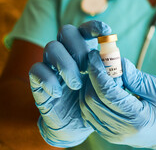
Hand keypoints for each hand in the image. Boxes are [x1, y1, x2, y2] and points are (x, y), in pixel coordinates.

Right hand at [29, 21, 110, 146]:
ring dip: (66, 65)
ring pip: (51, 47)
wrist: (77, 127)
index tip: (106, 32)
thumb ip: (114, 75)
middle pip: (66, 31)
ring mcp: (51, 65)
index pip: (85, 29)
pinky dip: (48, 80)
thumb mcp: (109, 89)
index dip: (93, 27)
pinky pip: (35, 69)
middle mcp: (67, 53)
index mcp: (85, 51)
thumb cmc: (95, 103)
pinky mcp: (39, 81)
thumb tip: (120, 63)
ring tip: (76, 85)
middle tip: (87, 68)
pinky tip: (58, 94)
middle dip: (78, 48)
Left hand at [80, 50, 155, 149]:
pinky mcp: (109, 135)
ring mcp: (113, 135)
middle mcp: (121, 131)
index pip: (106, 92)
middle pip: (91, 100)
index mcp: (136, 119)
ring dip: (87, 87)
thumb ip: (135, 76)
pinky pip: (89, 114)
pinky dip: (89, 98)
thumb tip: (116, 61)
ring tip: (99, 73)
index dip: (97, 71)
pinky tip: (98, 86)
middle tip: (97, 62)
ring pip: (86, 108)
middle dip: (90, 77)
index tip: (94, 55)